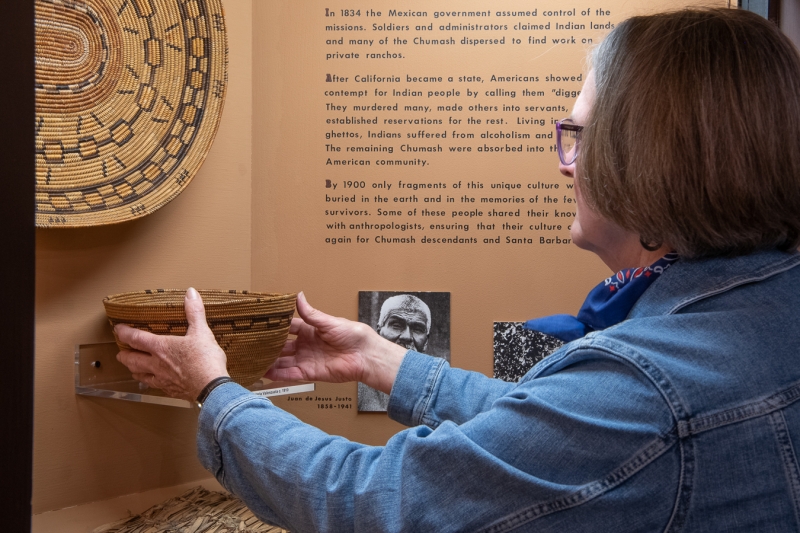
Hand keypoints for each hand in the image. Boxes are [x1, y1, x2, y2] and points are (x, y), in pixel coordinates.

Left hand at [115, 288, 228, 400]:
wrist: (211, 388)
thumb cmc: (205, 360)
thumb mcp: (202, 332)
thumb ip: (194, 312)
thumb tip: (191, 292)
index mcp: (161, 347)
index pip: (135, 338)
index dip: (124, 333)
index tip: (118, 329)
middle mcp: (156, 364)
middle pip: (132, 359)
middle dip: (124, 355)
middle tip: (120, 353)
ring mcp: (162, 379)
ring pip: (139, 375)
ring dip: (133, 370)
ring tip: (132, 368)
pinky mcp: (170, 390)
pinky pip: (154, 386)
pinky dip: (150, 382)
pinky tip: (154, 382)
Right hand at [265, 292, 406, 393]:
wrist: (365, 355)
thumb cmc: (352, 335)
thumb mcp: (329, 321)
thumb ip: (311, 313)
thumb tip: (298, 296)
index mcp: (310, 330)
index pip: (287, 328)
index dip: (274, 327)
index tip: (259, 325)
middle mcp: (305, 345)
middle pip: (282, 346)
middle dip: (268, 347)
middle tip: (251, 346)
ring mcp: (306, 359)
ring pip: (283, 361)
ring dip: (269, 362)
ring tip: (252, 361)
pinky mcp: (310, 373)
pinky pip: (290, 374)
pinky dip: (278, 375)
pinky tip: (265, 374)